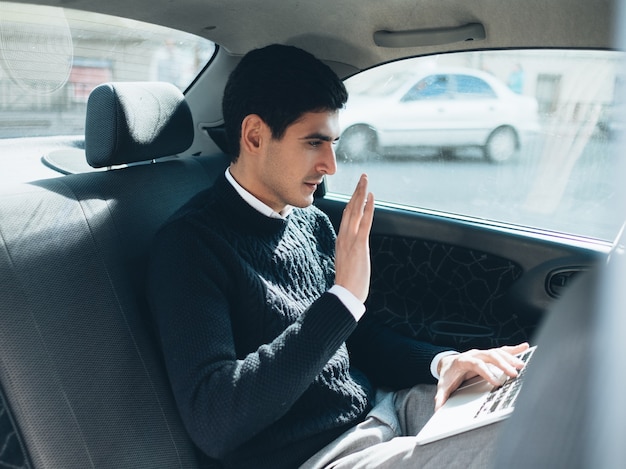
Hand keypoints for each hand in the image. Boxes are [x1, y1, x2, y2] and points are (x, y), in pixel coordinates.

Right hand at [334, 174, 374, 302]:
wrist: (344, 295)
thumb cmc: (347, 284)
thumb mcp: (347, 264)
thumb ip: (349, 254)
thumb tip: (353, 252)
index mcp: (341, 241)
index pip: (346, 218)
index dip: (351, 203)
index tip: (357, 192)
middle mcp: (343, 237)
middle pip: (349, 209)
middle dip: (356, 192)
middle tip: (362, 178)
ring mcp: (350, 240)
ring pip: (355, 211)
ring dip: (360, 193)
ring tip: (365, 180)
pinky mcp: (359, 245)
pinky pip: (364, 222)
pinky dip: (367, 208)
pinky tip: (370, 197)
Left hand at [434, 342, 529, 410]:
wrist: (447, 363)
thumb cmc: (448, 374)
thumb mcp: (443, 385)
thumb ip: (441, 396)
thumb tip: (437, 408)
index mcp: (463, 360)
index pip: (476, 364)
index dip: (487, 372)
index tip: (497, 382)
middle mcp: (474, 354)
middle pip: (489, 356)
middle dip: (502, 364)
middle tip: (514, 374)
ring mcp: (482, 353)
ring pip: (497, 352)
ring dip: (510, 357)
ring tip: (522, 365)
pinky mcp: (488, 354)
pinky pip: (502, 350)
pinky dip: (513, 349)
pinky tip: (524, 347)